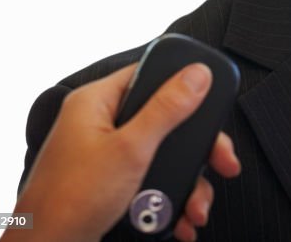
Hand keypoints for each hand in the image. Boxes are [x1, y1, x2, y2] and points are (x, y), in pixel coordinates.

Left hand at [8, 63, 240, 241]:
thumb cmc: (69, 201)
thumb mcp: (131, 149)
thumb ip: (167, 108)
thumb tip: (196, 74)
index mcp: (96, 102)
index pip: (148, 74)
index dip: (183, 85)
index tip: (211, 103)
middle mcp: (99, 123)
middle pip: (164, 120)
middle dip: (196, 149)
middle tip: (220, 162)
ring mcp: (104, 154)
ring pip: (162, 155)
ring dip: (186, 182)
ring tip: (196, 206)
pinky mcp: (110, 181)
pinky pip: (149, 179)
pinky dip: (168, 198)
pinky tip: (180, 216)